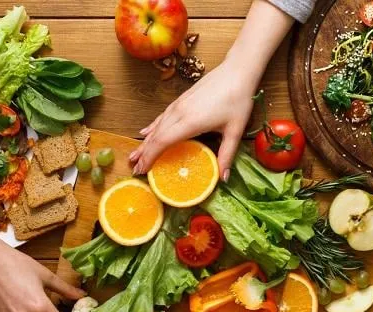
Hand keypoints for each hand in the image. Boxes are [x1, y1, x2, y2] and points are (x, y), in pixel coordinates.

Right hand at [129, 59, 257, 179]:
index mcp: (190, 121)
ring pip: (156, 125)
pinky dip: (152, 126)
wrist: (237, 71)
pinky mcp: (181, 99)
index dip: (150, 157)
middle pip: (155, 135)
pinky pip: (162, 116)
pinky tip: (146, 131)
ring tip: (135, 155)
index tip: (142, 170)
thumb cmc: (238, 100)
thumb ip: (226, 155)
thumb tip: (223, 179)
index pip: (162, 142)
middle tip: (135, 170)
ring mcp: (179, 104)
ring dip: (145, 141)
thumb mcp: (235, 131)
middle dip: (144, 153)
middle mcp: (180, 112)